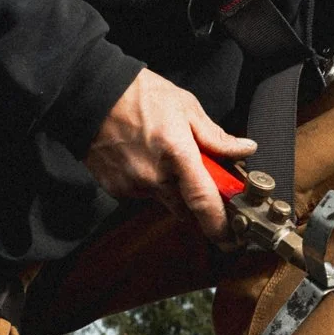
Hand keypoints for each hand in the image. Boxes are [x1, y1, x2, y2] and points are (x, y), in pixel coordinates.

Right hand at [84, 69, 257, 240]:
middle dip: (198, 202)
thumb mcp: (185, 107)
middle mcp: (154, 176)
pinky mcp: (117, 189)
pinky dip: (151, 183)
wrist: (89, 95)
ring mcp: (133, 186)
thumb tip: (244, 149)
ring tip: (166, 156)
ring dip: (173, 189)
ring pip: (165, 201)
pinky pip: (144, 195)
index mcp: (176, 154)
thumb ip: (215, 136)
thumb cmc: (137, 95)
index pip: (203, 200)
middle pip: (187, 208)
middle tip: (201, 181)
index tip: (232, 239)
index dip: (219, 225)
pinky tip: (146, 158)